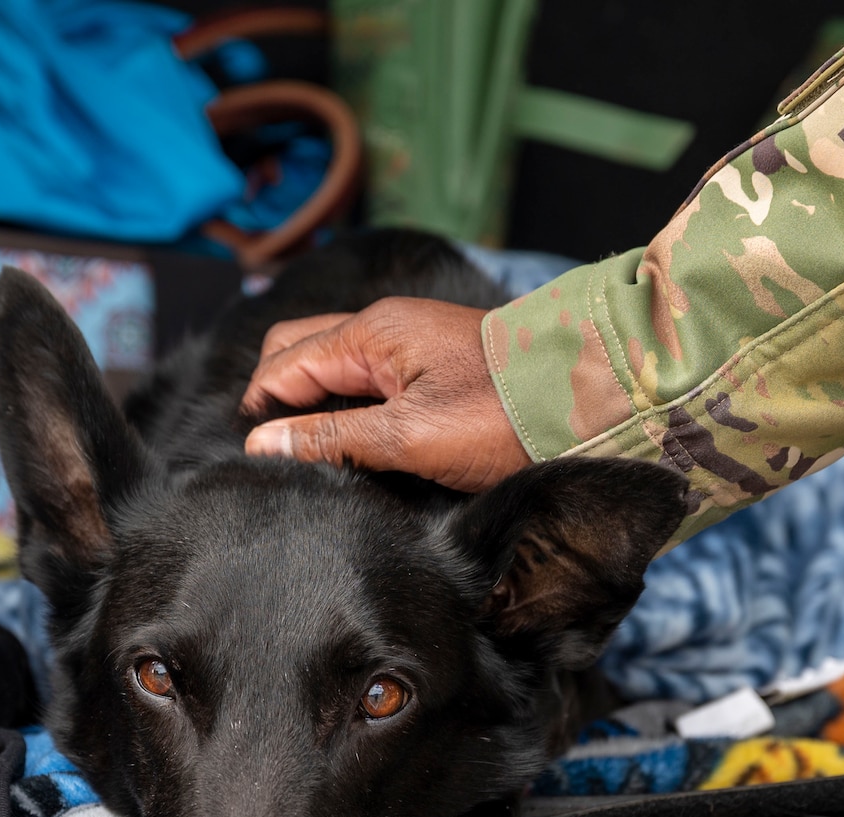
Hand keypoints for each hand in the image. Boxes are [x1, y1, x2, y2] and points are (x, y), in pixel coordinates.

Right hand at [238, 297, 531, 491]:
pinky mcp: (435, 369)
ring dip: (317, 408)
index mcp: (370, 334)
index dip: (260, 411)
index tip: (254, 460)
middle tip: (281, 457)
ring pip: (337, 370)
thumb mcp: (408, 435)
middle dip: (280, 400)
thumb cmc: (503, 415)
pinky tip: (357, 447)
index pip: (282, 363)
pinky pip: (372, 383)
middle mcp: (385, 329)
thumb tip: (262, 442)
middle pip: (301, 354)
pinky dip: (352, 410)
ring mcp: (411, 346)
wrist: (589, 400)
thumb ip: (332, 437)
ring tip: (315, 459)